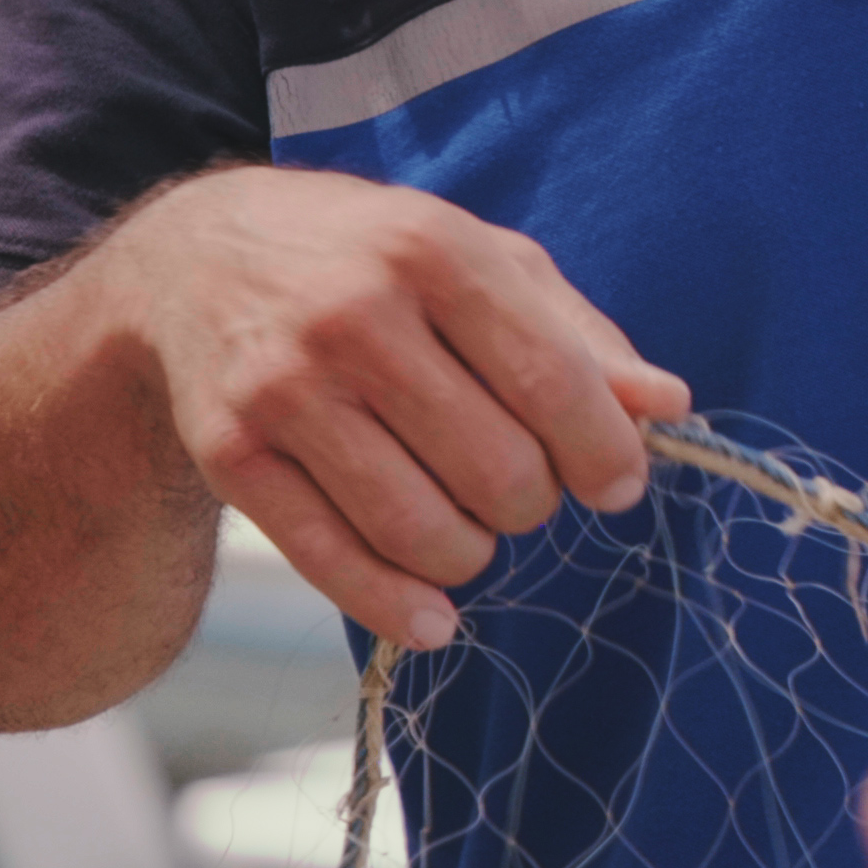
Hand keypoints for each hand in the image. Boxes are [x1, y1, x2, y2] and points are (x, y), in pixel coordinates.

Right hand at [100, 168, 688, 649]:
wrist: (198, 258)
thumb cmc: (375, 260)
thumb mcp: (484, 260)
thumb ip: (579, 337)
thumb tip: (669, 407)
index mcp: (433, 251)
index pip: (550, 381)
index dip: (603, 452)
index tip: (619, 484)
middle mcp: (354, 316)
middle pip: (494, 469)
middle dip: (533, 502)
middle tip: (521, 488)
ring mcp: (284, 388)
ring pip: (418, 527)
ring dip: (470, 554)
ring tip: (473, 530)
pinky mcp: (230, 452)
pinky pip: (328, 560)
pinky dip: (394, 606)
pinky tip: (433, 616)